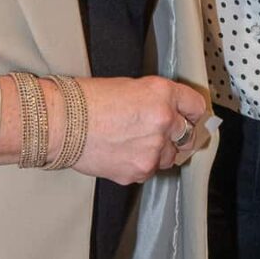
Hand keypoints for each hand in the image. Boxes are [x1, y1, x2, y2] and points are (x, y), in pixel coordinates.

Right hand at [73, 75, 206, 185]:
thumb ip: (155, 101)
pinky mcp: (139, 171)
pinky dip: (141, 164)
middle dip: (179, 135)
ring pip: (170, 157)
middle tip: (164, 133)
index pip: (196, 106)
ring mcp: (153, 150)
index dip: (194, 112)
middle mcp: (164, 121)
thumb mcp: (130, 87)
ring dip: (159, 151)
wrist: (64, 122)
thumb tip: (170, 115)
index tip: (194, 117)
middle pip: (188, 135)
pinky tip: (122, 152)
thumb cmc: (89, 100)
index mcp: (162, 94)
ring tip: (133, 141)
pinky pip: (149, 170)